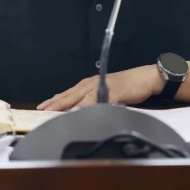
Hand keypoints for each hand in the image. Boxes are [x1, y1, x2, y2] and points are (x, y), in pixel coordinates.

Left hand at [37, 65, 163, 110]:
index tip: (42, 107)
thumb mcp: (108, 94)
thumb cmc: (128, 86)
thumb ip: (95, 101)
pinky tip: (81, 111)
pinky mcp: (115, 91)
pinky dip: (89, 105)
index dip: (55, 100)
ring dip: (67, 104)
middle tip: (42, 109)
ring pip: (81, 96)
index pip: (69, 93)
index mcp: (90, 84)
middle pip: (71, 94)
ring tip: (55, 111)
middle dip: (56, 103)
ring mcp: (103, 86)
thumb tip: (81, 112)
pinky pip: (99, 100)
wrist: (147, 77)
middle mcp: (93, 83)